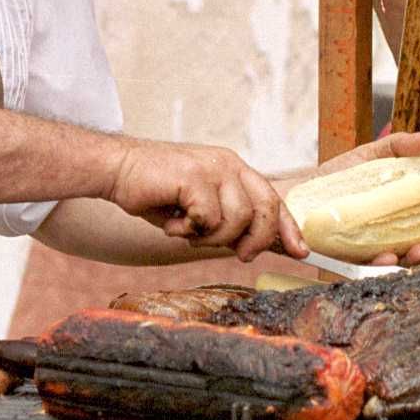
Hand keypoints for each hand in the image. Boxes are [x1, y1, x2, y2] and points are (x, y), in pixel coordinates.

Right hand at [106, 138, 305, 262]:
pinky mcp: (194, 176)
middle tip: (241, 255)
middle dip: (258, 240)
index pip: (273, 199)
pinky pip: (208, 218)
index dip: (289, 227)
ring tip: (189, 231)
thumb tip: (260, 246)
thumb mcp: (201, 209)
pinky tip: (172, 222)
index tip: (302, 251)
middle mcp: (229, 164)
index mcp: (234, 169)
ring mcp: (213, 168)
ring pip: (238, 219)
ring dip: (212, 238)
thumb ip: (229, 222)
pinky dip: (189, 230)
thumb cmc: (157, 192)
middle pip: (266, 208)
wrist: (117, 170)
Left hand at [284, 130, 419, 266]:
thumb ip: (398, 146)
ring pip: (405, 263)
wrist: (297, 194)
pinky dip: (382, 266)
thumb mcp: (370, 155)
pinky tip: (388, 259)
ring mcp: (375, 251)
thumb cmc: (337, 177)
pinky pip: (370, 269)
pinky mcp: (351, 261)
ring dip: (419, 259)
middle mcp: (395, 237)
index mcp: (406, 215)